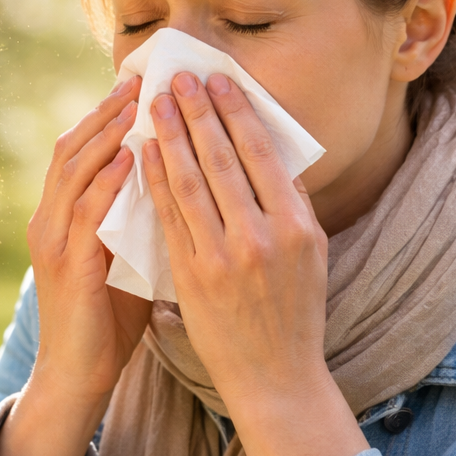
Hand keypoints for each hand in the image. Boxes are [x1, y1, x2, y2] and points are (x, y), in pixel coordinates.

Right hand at [25, 74, 151, 409]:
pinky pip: (85, 213)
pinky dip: (107, 181)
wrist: (79, 376)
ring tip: (136, 105)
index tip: (138, 85)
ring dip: (107, 135)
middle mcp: (48, 220)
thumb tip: (185, 180)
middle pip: (72, 149)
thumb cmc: (109, 319)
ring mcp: (51, 241)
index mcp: (60, 216)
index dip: (104, 116)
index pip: (80, 150)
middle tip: (139, 80)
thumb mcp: (127, 255)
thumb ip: (142, 218)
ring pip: (74, 172)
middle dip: (105, 112)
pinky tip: (132, 158)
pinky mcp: (65, 266)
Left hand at [144, 71, 367, 455]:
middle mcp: (263, 238)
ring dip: (170, 136)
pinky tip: (144, 152)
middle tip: (179, 77)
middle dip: (198, 113)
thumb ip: (288, 203)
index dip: (236, 113)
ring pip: (190, 182)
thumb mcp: (310, 253)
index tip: (218, 81)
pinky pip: (169, 216)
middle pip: (223, 160)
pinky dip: (155, 179)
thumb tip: (263, 148)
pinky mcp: (192, 276)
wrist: (275, 378)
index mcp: (299, 227)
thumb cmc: (294, 310)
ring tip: (156, 103)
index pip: (262, 156)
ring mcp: (224, 258)